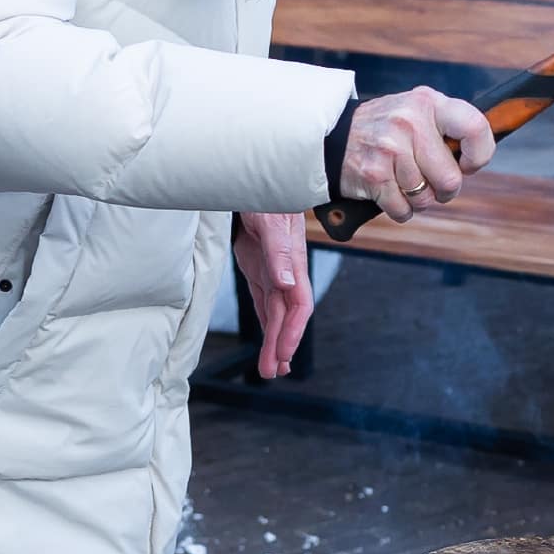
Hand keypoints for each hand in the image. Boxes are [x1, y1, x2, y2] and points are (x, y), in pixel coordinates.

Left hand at [233, 211, 315, 378]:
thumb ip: (280, 254)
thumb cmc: (266, 198)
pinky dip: (265, 325)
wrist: (255, 181)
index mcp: (294, 264)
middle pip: (286, 317)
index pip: (299, 305)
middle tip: (274, 372)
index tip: (285, 353)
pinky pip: (264, 304)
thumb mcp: (271, 222)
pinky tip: (266, 343)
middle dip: (281, 345)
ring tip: (270, 369)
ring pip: (274, 315)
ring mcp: (273, 273)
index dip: (293, 331)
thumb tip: (287, 284)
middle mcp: (286, 273)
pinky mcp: (260, 270)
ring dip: (273, 341)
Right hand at [335, 86, 495, 224]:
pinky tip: (389, 191)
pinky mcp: (373, 174)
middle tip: (430, 179)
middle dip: (444, 189)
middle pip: (451, 178)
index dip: (479, 155)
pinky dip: (400, 209)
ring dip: (418, 198)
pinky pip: (403, 210)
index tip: (467, 164)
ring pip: (426, 198)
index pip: (475, 128)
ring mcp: (390, 148)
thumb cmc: (387, 129)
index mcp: (428, 102)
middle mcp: (410, 122)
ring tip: (402, 179)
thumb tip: (479, 157)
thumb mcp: (417, 111)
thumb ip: (448, 127)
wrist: (333, 135)